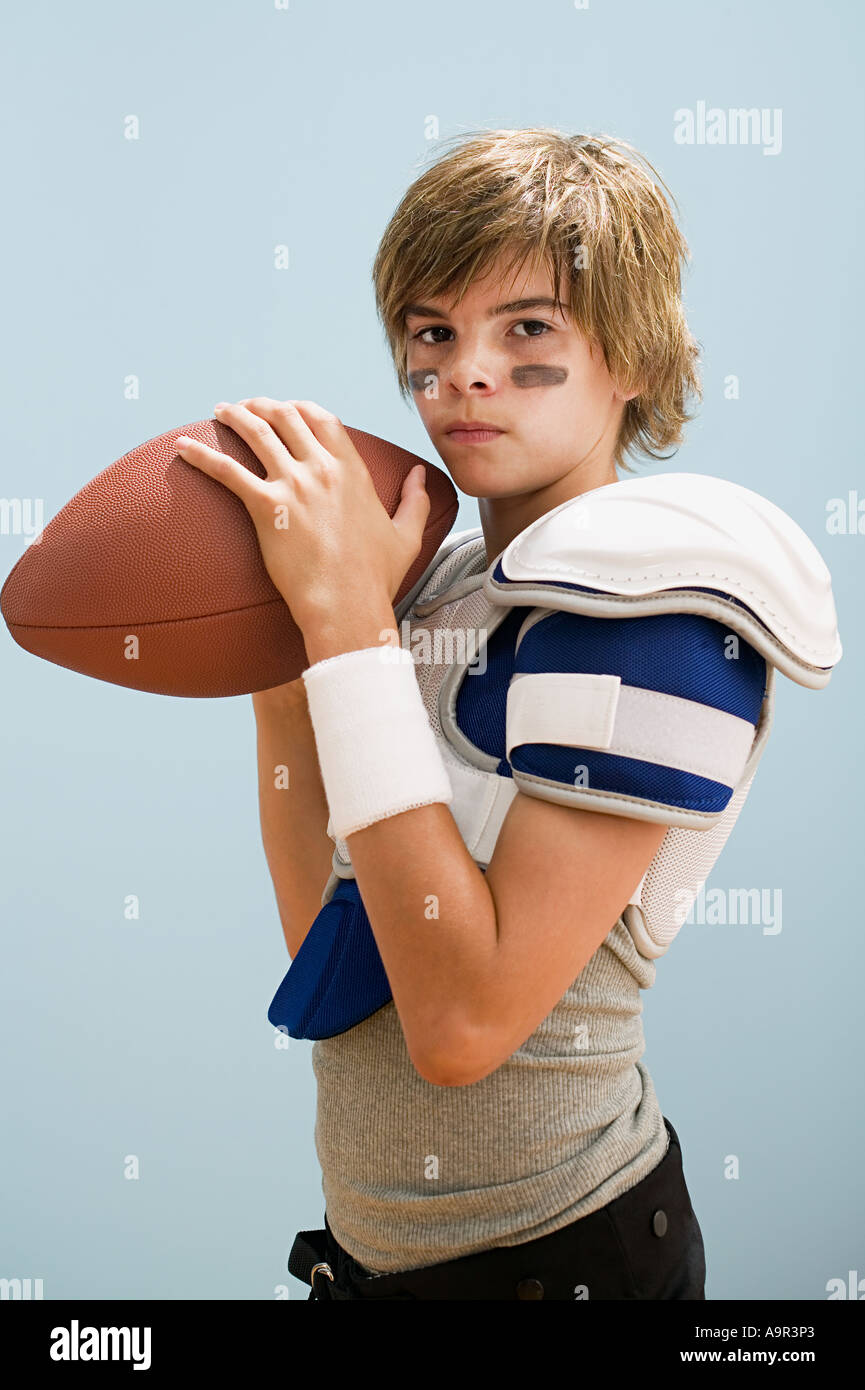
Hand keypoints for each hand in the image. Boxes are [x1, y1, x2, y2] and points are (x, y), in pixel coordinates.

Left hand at [176, 398, 430, 631]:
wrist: (348, 604)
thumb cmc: (376, 579)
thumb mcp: (406, 535)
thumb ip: (415, 500)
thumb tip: (421, 474)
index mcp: (353, 472)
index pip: (324, 420)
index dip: (302, 408)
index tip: (287, 408)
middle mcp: (323, 469)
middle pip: (287, 417)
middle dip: (263, 406)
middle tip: (245, 407)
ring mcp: (294, 485)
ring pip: (257, 433)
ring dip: (235, 416)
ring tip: (218, 412)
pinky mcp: (267, 506)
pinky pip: (227, 470)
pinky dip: (202, 455)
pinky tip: (183, 447)